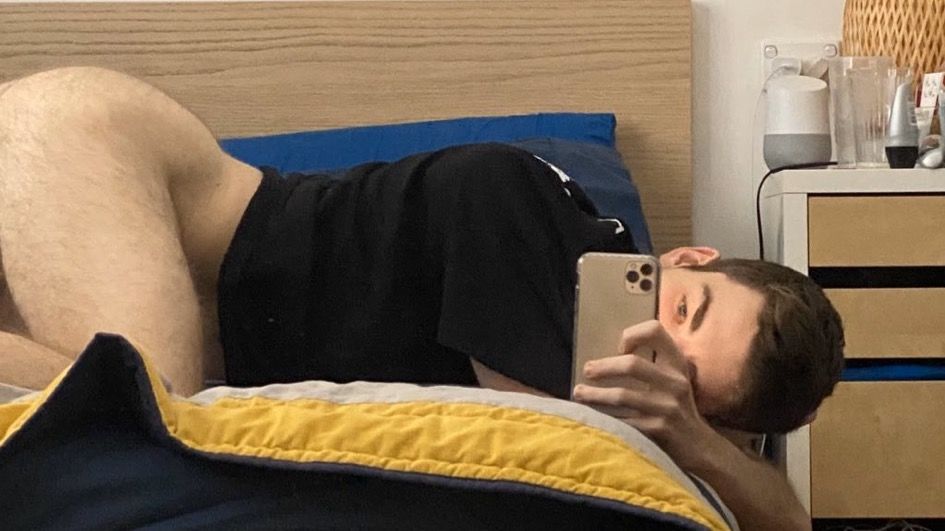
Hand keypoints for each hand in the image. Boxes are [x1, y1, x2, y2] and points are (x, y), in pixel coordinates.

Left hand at [571, 320, 717, 468]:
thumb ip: (651, 364)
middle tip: (587, 371)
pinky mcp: (659, 430)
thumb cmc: (676, 408)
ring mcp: (668, 407)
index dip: (633, 335)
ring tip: (578, 393)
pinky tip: (592, 417)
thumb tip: (608, 356)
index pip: (655, 331)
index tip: (620, 350)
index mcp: (677, 363)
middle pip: (632, 365)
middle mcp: (675, 382)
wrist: (699, 447)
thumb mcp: (672, 380)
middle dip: (603, 368)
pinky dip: (604, 418)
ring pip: (622, 396)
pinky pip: (624, 422)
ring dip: (595, 395)